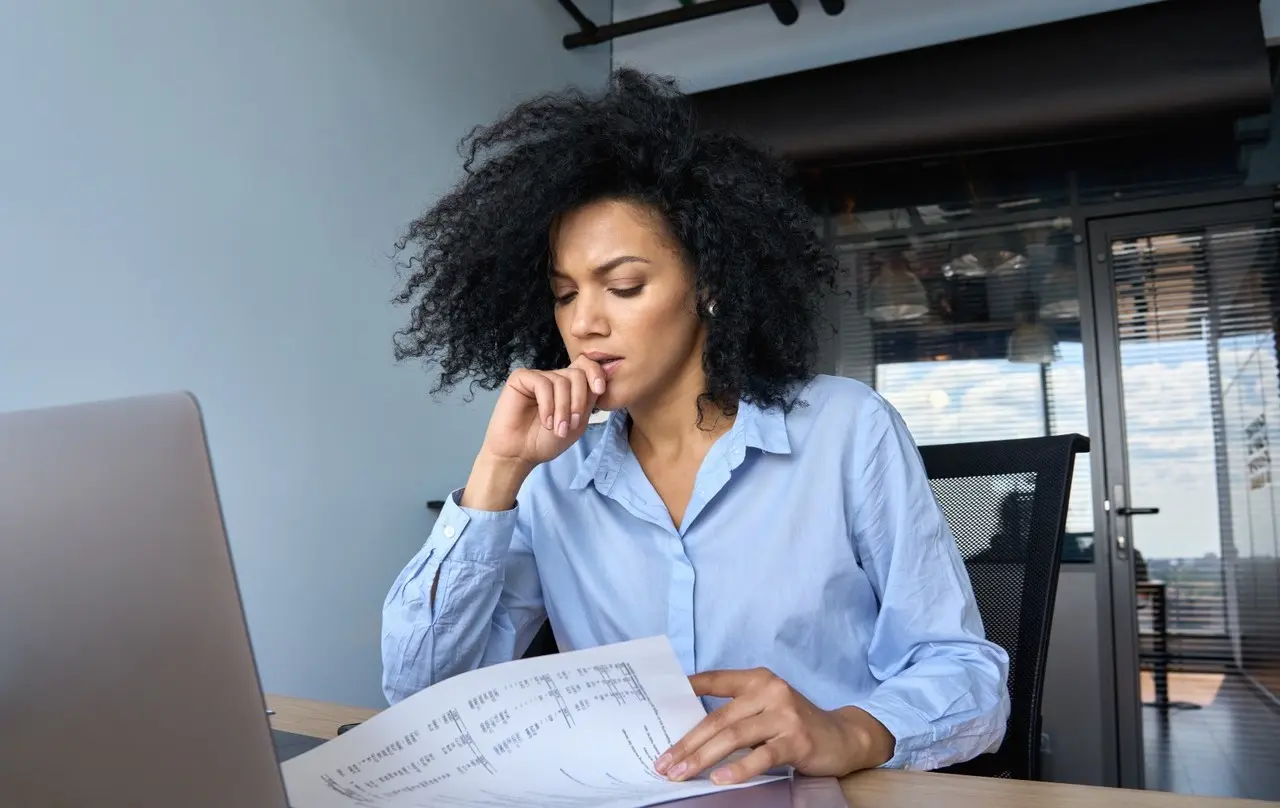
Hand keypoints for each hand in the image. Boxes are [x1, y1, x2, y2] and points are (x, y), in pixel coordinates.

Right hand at [475, 354, 607, 463]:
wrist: (519, 455)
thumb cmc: (546, 441)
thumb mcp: (577, 423)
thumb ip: (588, 400)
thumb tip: (604, 376)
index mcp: (568, 387)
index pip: (586, 366)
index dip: (596, 373)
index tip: (600, 390)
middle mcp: (553, 378)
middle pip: (577, 374)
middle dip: (579, 400)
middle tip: (572, 424)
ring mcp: (537, 377)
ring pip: (561, 381)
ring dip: (562, 408)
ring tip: (557, 428)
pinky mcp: (520, 378)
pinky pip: (542, 384)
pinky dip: (548, 405)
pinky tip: (546, 421)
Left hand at [653, 668, 895, 785]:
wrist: (842, 737)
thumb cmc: (795, 725)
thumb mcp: (766, 708)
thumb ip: (737, 711)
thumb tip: (690, 731)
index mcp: (757, 679)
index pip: (713, 680)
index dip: (684, 690)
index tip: (655, 707)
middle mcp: (770, 691)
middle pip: (718, 718)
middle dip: (686, 743)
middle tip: (664, 762)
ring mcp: (784, 714)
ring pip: (733, 736)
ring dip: (702, 758)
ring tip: (681, 773)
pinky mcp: (796, 740)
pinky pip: (761, 756)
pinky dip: (738, 769)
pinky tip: (719, 779)